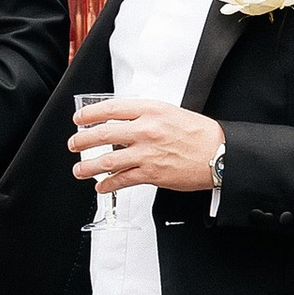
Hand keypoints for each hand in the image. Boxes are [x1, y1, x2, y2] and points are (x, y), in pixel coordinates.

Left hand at [71, 93, 224, 192]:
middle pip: (104, 133)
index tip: (79, 118)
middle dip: (83, 140)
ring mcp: (147, 153)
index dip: (90, 114)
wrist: (219, 153)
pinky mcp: (152, 173)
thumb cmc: (198, 133)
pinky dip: (108, 183)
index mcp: (150, 110)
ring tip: (79, 169)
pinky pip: (123, 179)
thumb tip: (119, 119)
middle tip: (74, 144)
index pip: (111, 108)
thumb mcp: (169, 112)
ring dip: (89, 166)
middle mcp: (146, 130)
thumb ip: (144, 114)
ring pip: (109, 159)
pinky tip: (102, 185)